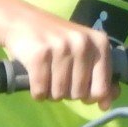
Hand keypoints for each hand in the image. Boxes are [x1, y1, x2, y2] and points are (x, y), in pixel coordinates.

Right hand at [0, 0, 117, 106]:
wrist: (22, 21)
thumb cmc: (57, 40)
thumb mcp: (83, 52)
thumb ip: (100, 76)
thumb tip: (106, 105)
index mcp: (99, 43)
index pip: (102, 88)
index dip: (91, 97)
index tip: (81, 90)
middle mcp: (83, 44)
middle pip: (78, 94)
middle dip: (67, 93)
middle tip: (58, 77)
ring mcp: (61, 48)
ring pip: (59, 94)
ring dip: (51, 93)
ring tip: (47, 76)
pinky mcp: (39, 56)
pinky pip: (41, 91)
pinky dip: (37, 92)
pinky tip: (35, 78)